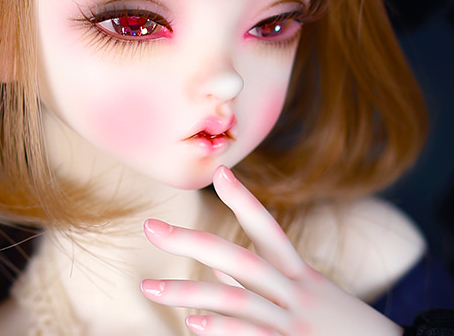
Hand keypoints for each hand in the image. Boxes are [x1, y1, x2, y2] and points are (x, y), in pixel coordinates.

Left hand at [140, 165, 402, 335]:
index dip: (244, 200)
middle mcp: (296, 292)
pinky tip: (191, 323)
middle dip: (193, 241)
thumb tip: (209, 269)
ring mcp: (293, 323)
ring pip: (236, 301)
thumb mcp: (306, 296)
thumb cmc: (342, 326)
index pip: (268, 229)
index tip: (219, 172)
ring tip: (150, 285)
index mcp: (299, 274)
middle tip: (151, 227)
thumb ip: (257, 282)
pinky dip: (221, 331)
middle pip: (241, 258)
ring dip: (188, 292)